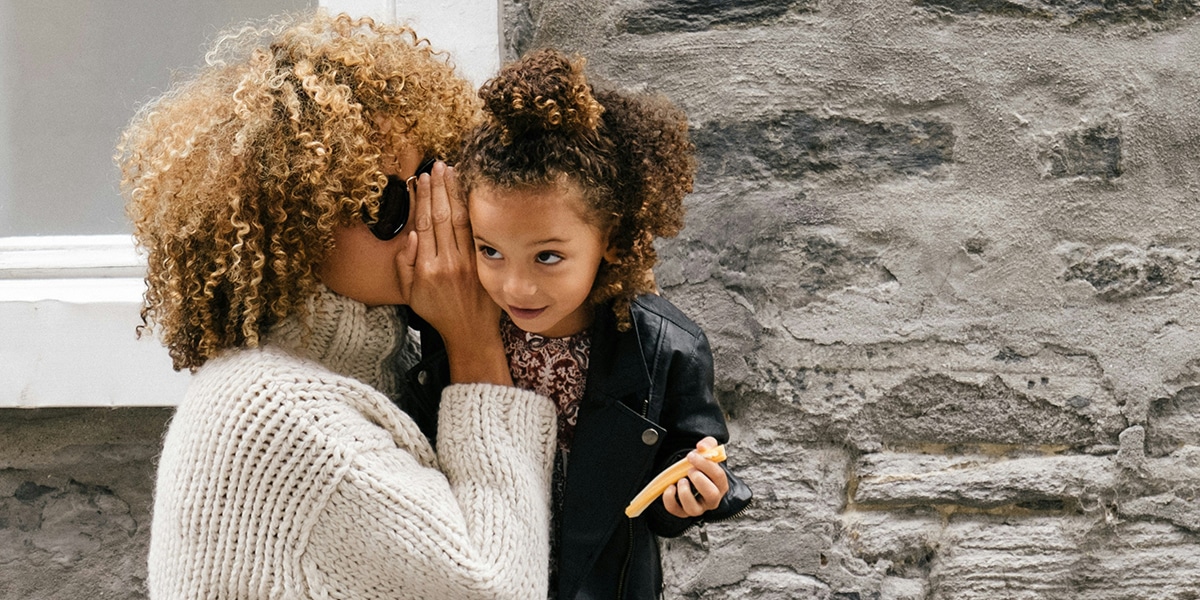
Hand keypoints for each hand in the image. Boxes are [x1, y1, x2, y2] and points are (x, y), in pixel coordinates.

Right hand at [397, 162, 510, 384]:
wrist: (470, 332)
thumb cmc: (437, 312)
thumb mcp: (409, 294)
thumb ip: (404, 264)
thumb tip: (411, 235)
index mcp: (426, 268)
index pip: (422, 224)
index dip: (421, 199)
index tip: (419, 179)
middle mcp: (447, 262)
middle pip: (441, 216)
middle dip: (438, 188)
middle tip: (437, 165)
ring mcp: (467, 261)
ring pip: (459, 219)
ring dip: (454, 192)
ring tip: (451, 171)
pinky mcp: (483, 262)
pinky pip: (476, 231)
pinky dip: (472, 209)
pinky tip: (469, 192)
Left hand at [661, 437, 729, 518]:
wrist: (690, 475)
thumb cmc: (701, 466)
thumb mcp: (707, 452)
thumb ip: (708, 445)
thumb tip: (702, 446)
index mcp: (720, 484)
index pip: (718, 476)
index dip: (705, 465)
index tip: (692, 456)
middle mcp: (711, 499)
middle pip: (712, 495)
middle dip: (699, 480)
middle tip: (690, 470)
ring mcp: (697, 507)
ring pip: (694, 509)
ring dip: (685, 493)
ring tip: (681, 480)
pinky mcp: (683, 511)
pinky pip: (676, 510)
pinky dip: (670, 499)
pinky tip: (670, 487)